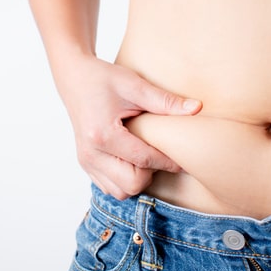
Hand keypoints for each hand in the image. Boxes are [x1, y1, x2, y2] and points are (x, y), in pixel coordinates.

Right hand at [57, 55, 201, 199]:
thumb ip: (166, 101)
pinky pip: (110, 188)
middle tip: (158, 154)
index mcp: (102, 135)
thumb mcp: (135, 85)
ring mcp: (86, 161)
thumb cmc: (102, 78)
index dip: (168, 162)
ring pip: (121, 192)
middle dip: (151, 173)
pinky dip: (124, 180)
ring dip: (138, 179)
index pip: (144, 161)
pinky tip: (131, 159)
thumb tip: (197, 109)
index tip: (184, 159)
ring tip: (144, 156)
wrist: (74, 77)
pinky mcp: (85, 164)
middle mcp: (91, 153)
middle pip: (132, 184)